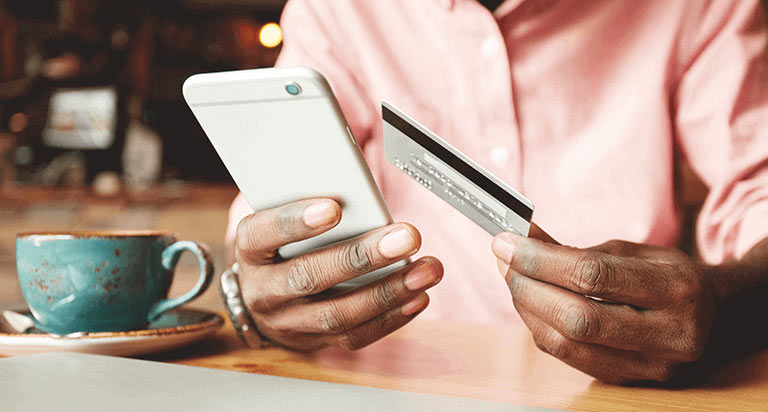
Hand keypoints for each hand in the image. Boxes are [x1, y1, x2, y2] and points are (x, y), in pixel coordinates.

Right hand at [235, 198, 442, 350]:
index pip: (264, 233)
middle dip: (362, 256)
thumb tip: (356, 187)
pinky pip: (355, 336)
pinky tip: (417, 297)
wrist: (264, 296)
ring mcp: (289, 322)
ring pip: (337, 313)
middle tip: (406, 237)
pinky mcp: (316, 342)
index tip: (333, 208)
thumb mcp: (281, 218)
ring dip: (388, 291)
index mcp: (251, 250)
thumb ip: (311, 204)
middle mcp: (264, 290)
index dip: (296, 222)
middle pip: (309, 276)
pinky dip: (391, 317)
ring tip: (426, 270)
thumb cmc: (281, 245)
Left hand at [492, 232, 715, 383]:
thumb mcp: (632, 251)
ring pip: (566, 343)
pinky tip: (530, 303)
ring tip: (513, 277)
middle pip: (577, 317)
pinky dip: (540, 327)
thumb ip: (575, 249)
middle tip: (503, 259)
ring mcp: (650, 366)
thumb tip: (520, 237)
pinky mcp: (629, 381)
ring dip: (527, 308)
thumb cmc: (667, 276)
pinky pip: (568, 357)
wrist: (713, 318)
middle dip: (528, 286)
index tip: (507, 241)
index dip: (541, 259)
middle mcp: (670, 334)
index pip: (593, 275)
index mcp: (677, 289)